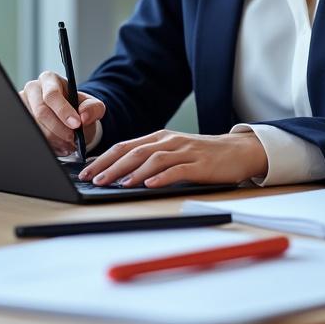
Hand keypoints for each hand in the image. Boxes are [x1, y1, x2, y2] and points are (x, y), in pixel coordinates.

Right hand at [18, 71, 105, 156]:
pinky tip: (58, 145)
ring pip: (35, 126)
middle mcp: (33, 89)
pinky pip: (31, 135)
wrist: (70, 119)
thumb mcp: (93, 106)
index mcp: (50, 79)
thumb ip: (93, 108)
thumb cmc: (78, 108)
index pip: (52, 94)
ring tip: (67, 144)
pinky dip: (47, 144)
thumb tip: (83, 116)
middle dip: (58, 129)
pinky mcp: (20, 120)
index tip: (76, 124)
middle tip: (72, 139)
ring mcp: (23, 105)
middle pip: (41, 112)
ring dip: (54, 139)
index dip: (63, 111)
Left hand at [77, 129, 268, 187]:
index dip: (103, 158)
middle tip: (93, 179)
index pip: (124, 146)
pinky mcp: (199, 164)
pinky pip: (177, 170)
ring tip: (115, 184)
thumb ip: (150, 159)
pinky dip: (160, 177)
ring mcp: (184, 151)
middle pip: (133, 152)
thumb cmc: (202, 155)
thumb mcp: (173, 152)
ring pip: (151, 159)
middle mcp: (168, 141)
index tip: (86, 171)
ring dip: (131, 172)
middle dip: (110, 166)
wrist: (238, 151)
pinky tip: (148, 185)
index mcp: (159, 138)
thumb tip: (120, 174)